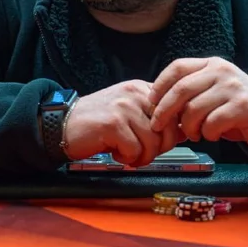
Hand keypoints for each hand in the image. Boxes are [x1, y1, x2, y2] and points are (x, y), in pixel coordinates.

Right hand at [64, 80, 181, 166]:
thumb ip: (154, 118)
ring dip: (142, 157)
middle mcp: (134, 93)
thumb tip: (184, 132)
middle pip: (169, 129)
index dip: (172, 133)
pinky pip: (135, 150)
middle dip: (158, 149)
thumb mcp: (129, 113)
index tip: (159, 142)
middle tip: (141, 153)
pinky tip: (115, 152)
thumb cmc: (98, 123)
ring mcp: (124, 107)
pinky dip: (127, 158)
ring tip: (127, 154)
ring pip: (153, 142)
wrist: (64, 124)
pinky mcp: (113, 123)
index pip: (174, 111)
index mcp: (141, 88)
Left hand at [148, 58, 247, 151]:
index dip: (160, 84)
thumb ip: (190, 92)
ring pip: (194, 110)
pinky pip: (212, 123)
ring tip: (195, 134)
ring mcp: (233, 87)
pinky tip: (213, 135)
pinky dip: (207, 134)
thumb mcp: (213, 90)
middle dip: (164, 110)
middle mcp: (221, 71)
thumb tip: (156, 104)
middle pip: (181, 89)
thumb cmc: (236, 106)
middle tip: (157, 125)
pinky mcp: (243, 106)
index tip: (150, 101)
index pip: (178, 67)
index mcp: (211, 64)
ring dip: (189, 128)